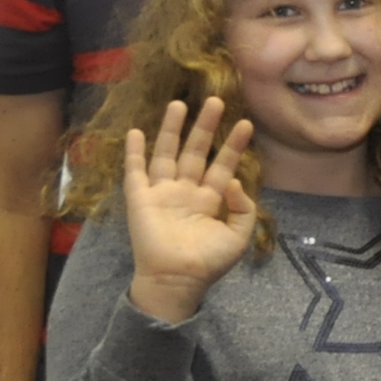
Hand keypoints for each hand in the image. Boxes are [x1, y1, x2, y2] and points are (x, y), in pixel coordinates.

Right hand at [121, 98, 257, 322]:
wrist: (177, 280)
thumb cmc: (208, 262)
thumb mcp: (238, 236)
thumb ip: (243, 208)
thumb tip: (234, 181)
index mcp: (210, 200)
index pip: (224, 165)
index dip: (233, 145)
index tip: (246, 123)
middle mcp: (186, 191)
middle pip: (196, 151)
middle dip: (205, 127)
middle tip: (215, 100)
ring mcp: (162, 193)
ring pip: (167, 154)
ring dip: (171, 129)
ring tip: (179, 104)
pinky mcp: (140, 199)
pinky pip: (136, 171)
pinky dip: (135, 152)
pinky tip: (137, 132)